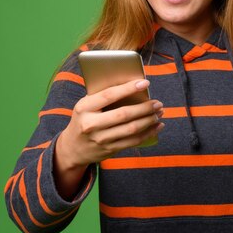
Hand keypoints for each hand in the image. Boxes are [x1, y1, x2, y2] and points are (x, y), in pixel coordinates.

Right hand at [53, 79, 163, 198]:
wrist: (72, 148)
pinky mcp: (110, 150)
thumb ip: (102, 96)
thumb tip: (132, 85)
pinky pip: (133, 141)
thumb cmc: (84, 119)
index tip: (145, 83)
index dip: (129, 88)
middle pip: (124, 114)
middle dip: (144, 108)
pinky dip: (149, 133)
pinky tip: (157, 126)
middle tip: (158, 103)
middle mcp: (91, 124)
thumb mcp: (85, 105)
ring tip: (160, 112)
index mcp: (84, 108)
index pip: (109, 95)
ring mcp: (101, 139)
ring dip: (149, 120)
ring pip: (131, 129)